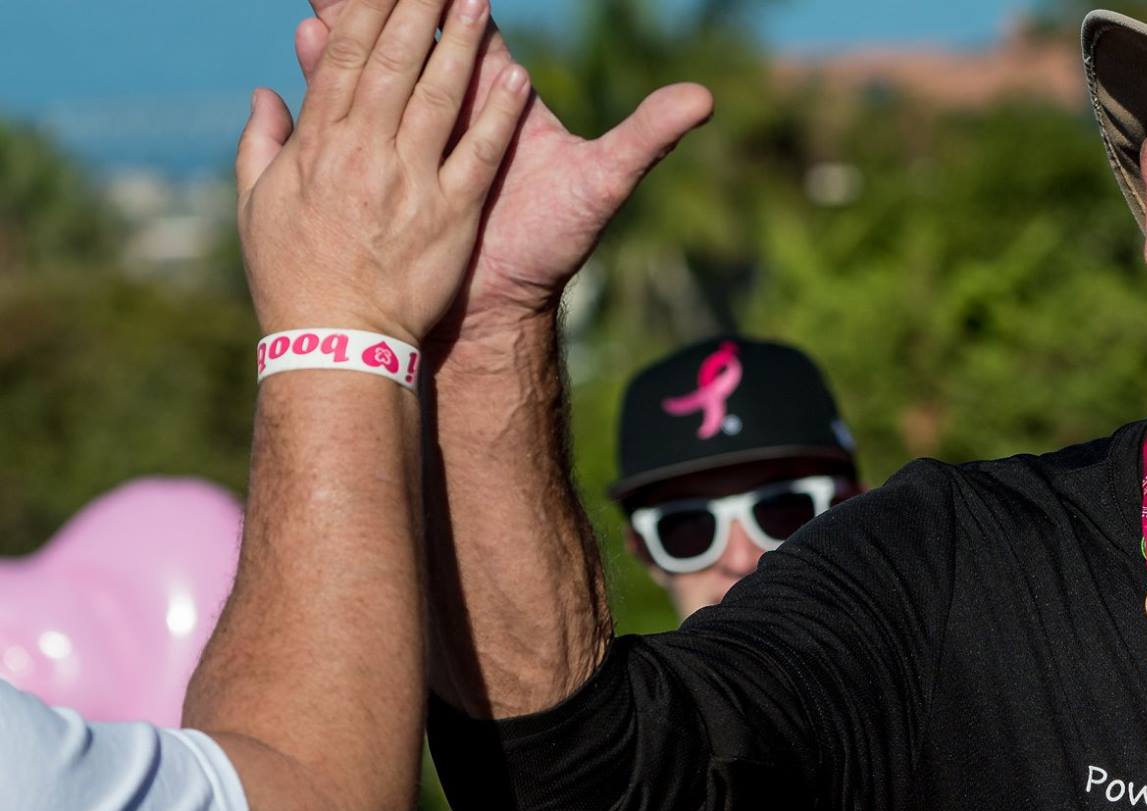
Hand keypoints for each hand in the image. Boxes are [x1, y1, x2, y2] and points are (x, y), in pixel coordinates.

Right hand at [237, 0, 531, 345]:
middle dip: (416, 11)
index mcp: (317, 144)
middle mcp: (364, 153)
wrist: (337, 346)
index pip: (341, 58)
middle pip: (393, 63)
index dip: (362, 11)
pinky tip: (519, 79)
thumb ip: (261, 146)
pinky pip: (479, 155)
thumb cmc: (292, 278)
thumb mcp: (257, 207)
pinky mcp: (452, 217)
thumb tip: (267, 95)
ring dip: (461, 46)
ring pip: (439, 98)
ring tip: (478, 1)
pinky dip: (498, 116)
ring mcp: (411, 183)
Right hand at [295, 0, 713, 342]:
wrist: (500, 306)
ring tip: (324, 0)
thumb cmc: (553, 241)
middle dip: (390, 5)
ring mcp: (413, 137)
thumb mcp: (604, 183)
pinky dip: (329, 80)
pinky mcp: (383, 168)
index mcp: (497, 98)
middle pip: (416, 37)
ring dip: (349, 30)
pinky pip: (352, 117)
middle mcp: (453, 109)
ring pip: (378, 68)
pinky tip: (305, 44)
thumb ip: (650, 136)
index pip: (468, 28)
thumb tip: (703, 100)